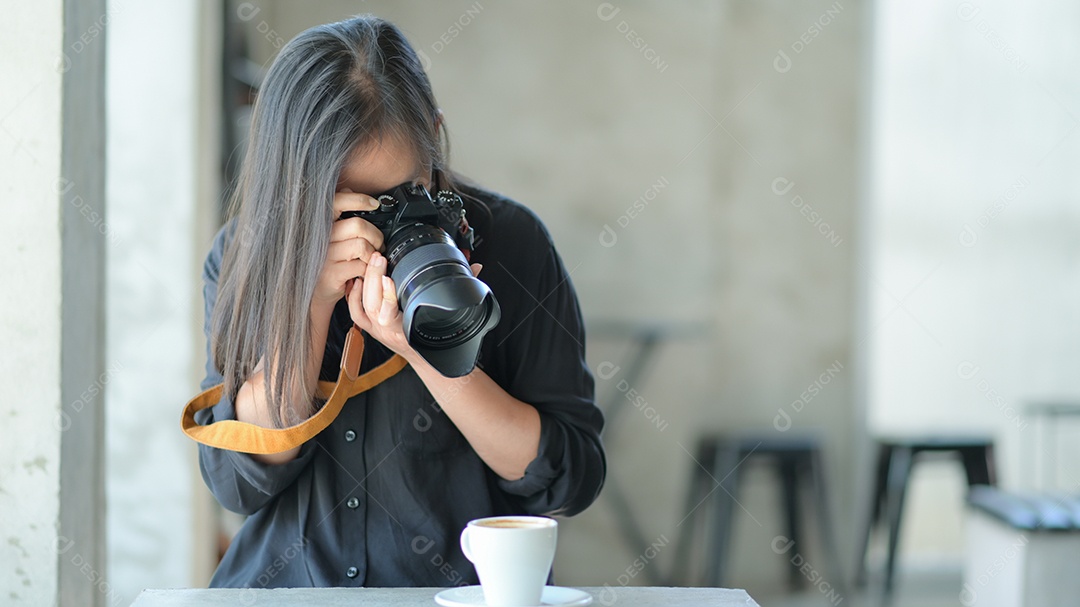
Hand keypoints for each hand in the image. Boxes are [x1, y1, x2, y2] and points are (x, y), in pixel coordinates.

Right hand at [311, 190, 383, 312]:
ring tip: (371, 258)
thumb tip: (348, 190)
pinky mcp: (332, 274)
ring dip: (373, 253)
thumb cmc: (325, 260)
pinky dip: (369, 268)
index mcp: (320, 224)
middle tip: (378, 243)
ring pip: (362, 245)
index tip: (373, 204)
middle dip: (375, 235)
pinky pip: (361, 265)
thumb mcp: (329, 234)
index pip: (337, 201)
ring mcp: (325, 256)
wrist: (314, 292)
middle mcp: (320, 238)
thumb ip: (338, 212)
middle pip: (358, 225)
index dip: (358, 199)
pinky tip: (364, 270)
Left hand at [347, 253, 483, 362]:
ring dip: (365, 281)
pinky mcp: (370, 327)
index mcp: (406, 330)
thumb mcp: (452, 314)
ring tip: (372, 260)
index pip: (391, 313)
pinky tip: (358, 278)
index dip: (387, 296)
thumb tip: (475, 268)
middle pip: (372, 304)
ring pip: (362, 306)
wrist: (427, 360)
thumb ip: (463, 289)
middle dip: (373, 278)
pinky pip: (355, 312)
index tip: (389, 278)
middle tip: (379, 257)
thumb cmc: (438, 339)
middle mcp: (388, 331)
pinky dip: (353, 295)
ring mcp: (377, 330)